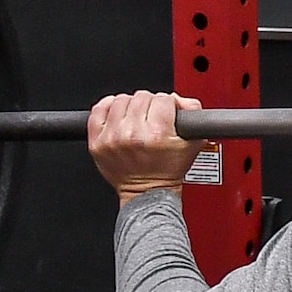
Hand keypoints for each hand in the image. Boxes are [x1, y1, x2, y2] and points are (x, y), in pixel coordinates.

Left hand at [88, 91, 203, 204]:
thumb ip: (193, 116)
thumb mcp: (191, 145)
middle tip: (153, 118)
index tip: (168, 112)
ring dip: (130, 106)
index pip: (163, 99)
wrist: (147, 194)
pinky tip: (117, 115)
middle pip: (142, 97)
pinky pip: (97, 111)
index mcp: (157, 135)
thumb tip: (182, 101)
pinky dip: (107, 108)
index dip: (169, 104)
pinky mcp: (97, 142)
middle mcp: (133, 134)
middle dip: (150, 105)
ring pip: (121, 100)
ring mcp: (112, 138)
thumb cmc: (167, 172)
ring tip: (136, 119)